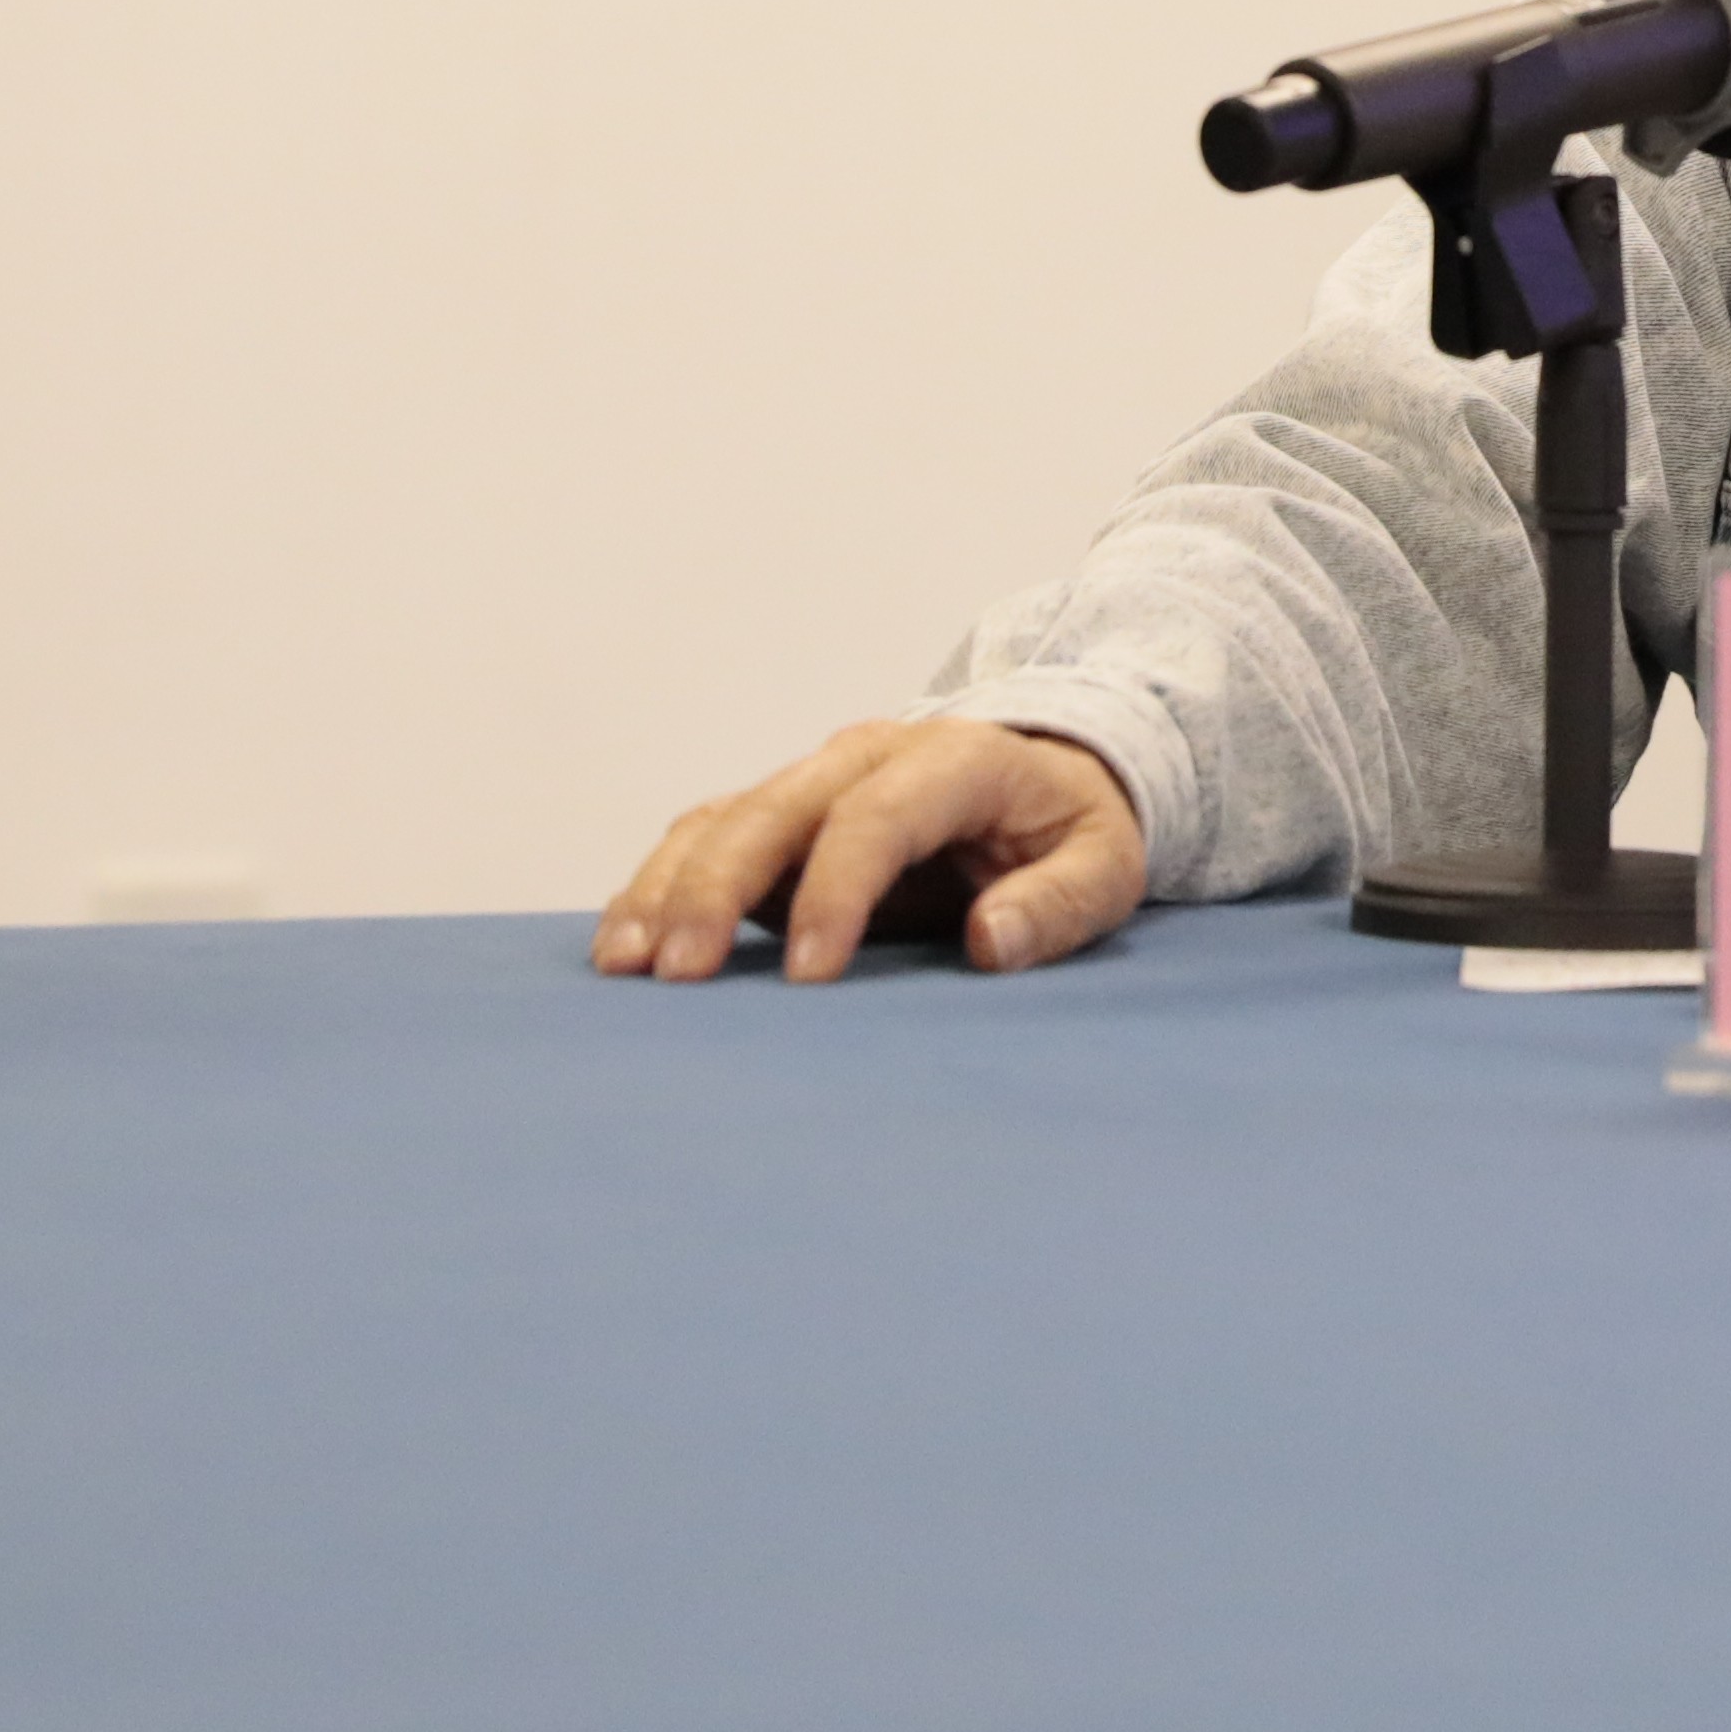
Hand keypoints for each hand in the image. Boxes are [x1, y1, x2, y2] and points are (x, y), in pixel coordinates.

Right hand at [589, 718, 1148, 984]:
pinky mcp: (782, 815)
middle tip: (681, 974)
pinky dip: (658, 885)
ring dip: (668, 887)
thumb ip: (1057, 901)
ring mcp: (817, 779)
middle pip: (776, 808)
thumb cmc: (1075, 827)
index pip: (879, 815)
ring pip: (724, 818)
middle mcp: (869, 756)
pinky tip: (624, 945)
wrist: (1049, 771)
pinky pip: (706, 837)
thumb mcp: (1106, 863)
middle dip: (719, 888)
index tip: (810, 975)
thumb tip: (991, 941)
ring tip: (626, 965)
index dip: (837, 890)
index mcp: (955, 759)